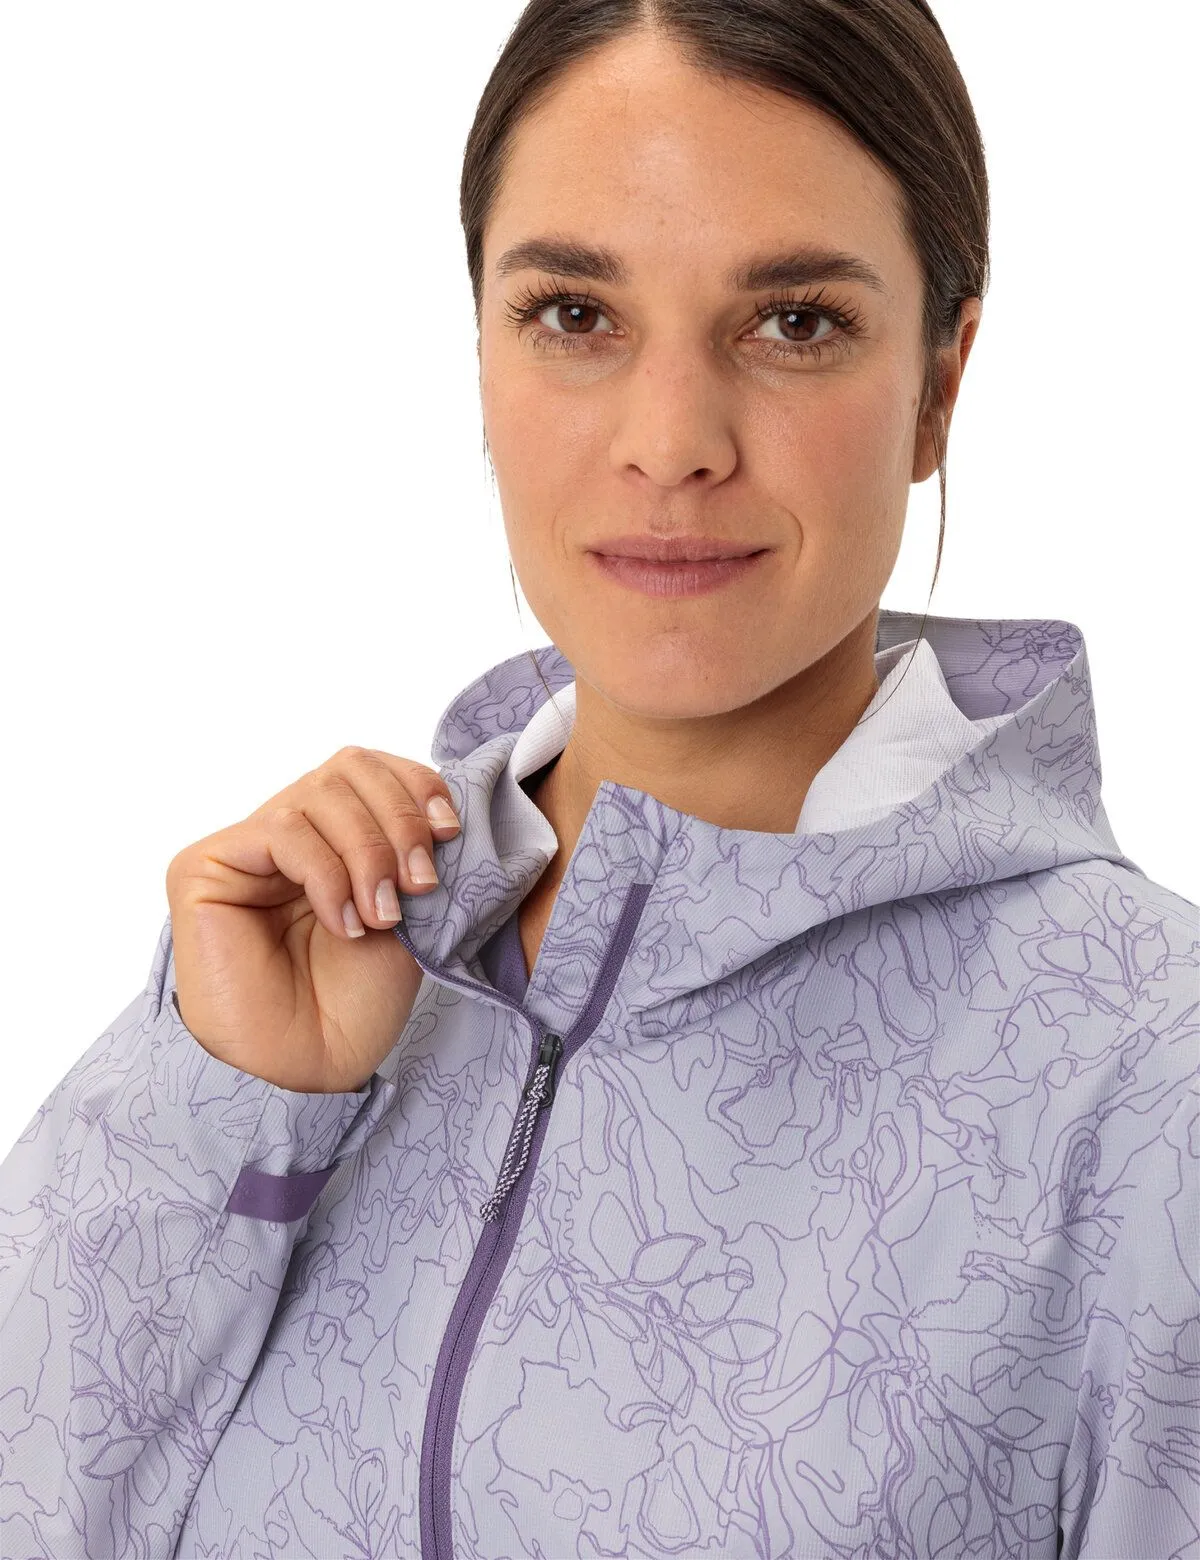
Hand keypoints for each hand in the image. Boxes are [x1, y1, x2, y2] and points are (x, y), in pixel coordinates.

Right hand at [165, 747, 460, 1092]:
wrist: (309, 1065)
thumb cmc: (352, 1001)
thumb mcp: (410, 913)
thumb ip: (414, 852)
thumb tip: (442, 809)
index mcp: (334, 836)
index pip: (370, 769)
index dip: (415, 785)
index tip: (450, 832)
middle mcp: (288, 832)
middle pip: (348, 768)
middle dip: (399, 819)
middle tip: (420, 882)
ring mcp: (246, 847)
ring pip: (318, 795)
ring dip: (368, 853)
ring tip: (383, 915)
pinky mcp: (205, 865)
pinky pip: (283, 832)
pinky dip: (327, 874)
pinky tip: (344, 922)